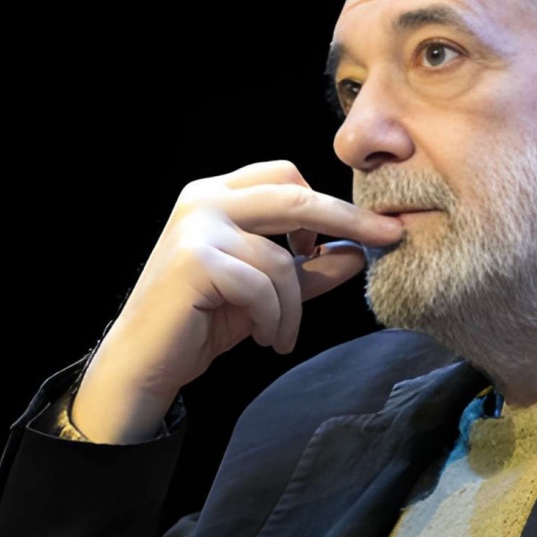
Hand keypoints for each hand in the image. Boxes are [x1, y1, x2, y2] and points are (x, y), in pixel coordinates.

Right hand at [71, 160, 402, 443]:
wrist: (146, 361)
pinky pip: (263, 286)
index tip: (374, 226)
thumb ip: (309, 268)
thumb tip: (358, 252)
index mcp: (219, 195)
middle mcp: (204, 200)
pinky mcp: (194, 261)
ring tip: (280, 334)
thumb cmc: (203, 320)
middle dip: (349, 218)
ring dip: (293, 307)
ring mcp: (196, 227)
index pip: (287, 176)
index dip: (333, 202)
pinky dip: (273, 318)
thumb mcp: (266, 290)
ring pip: (282, 258)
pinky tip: (264, 337)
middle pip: (295, 196)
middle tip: (390, 238)